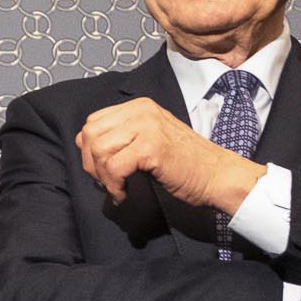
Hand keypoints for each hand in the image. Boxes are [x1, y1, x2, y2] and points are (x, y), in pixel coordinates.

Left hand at [76, 99, 262, 214]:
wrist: (217, 176)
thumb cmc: (185, 164)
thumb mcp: (148, 141)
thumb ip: (120, 137)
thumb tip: (82, 142)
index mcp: (139, 107)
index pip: (93, 122)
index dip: (90, 150)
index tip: (103, 171)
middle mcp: (141, 110)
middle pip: (92, 134)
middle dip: (91, 163)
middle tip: (107, 183)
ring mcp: (147, 126)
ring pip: (99, 149)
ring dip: (103, 176)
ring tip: (117, 189)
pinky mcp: (151, 147)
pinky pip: (114, 166)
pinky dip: (114, 185)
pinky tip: (124, 194)